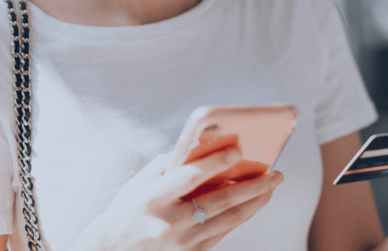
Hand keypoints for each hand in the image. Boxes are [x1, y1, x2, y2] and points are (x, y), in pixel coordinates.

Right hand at [67, 146, 283, 250]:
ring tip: (272, 186)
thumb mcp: (140, 182)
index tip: (239, 149)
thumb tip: (207, 147)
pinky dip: (240, 216)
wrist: (112, 250)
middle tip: (276, 173)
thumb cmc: (128, 208)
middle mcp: (168, 223)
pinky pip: (222, 233)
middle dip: (252, 185)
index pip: (190, 177)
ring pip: (228, 220)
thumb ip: (172, 165)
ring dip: (254, 202)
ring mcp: (180, 244)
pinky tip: (254, 203)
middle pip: (220, 201)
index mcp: (152, 199)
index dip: (216, 162)